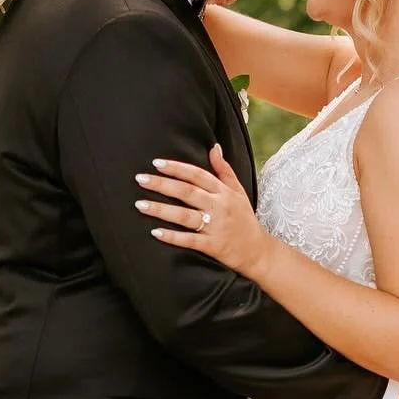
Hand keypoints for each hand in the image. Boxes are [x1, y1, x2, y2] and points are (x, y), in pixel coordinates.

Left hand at [135, 147, 270, 277]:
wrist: (258, 251)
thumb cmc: (244, 219)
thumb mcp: (238, 191)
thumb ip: (224, 170)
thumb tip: (214, 147)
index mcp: (223, 192)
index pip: (197, 175)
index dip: (176, 168)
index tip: (156, 163)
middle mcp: (219, 206)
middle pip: (187, 192)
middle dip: (162, 184)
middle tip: (140, 179)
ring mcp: (215, 226)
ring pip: (184, 215)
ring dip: (161, 209)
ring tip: (140, 204)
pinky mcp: (213, 246)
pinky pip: (190, 240)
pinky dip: (172, 236)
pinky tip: (155, 232)